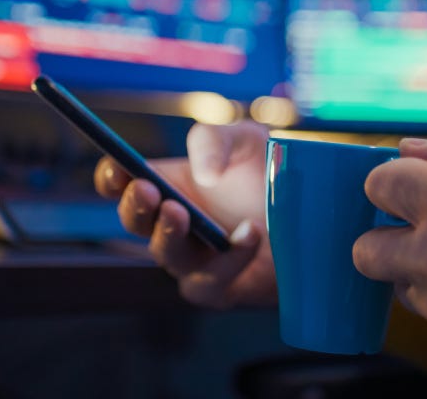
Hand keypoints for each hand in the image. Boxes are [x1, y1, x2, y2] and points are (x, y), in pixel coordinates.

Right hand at [94, 121, 276, 308]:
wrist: (315, 212)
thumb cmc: (270, 173)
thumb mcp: (245, 139)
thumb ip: (215, 141)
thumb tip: (202, 175)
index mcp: (165, 184)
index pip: (120, 183)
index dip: (111, 176)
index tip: (119, 166)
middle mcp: (171, 224)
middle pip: (135, 221)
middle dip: (136, 206)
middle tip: (148, 191)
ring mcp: (192, 259)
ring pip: (167, 256)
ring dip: (170, 235)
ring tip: (182, 213)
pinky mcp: (220, 287)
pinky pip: (210, 281)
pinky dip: (229, 258)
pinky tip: (249, 233)